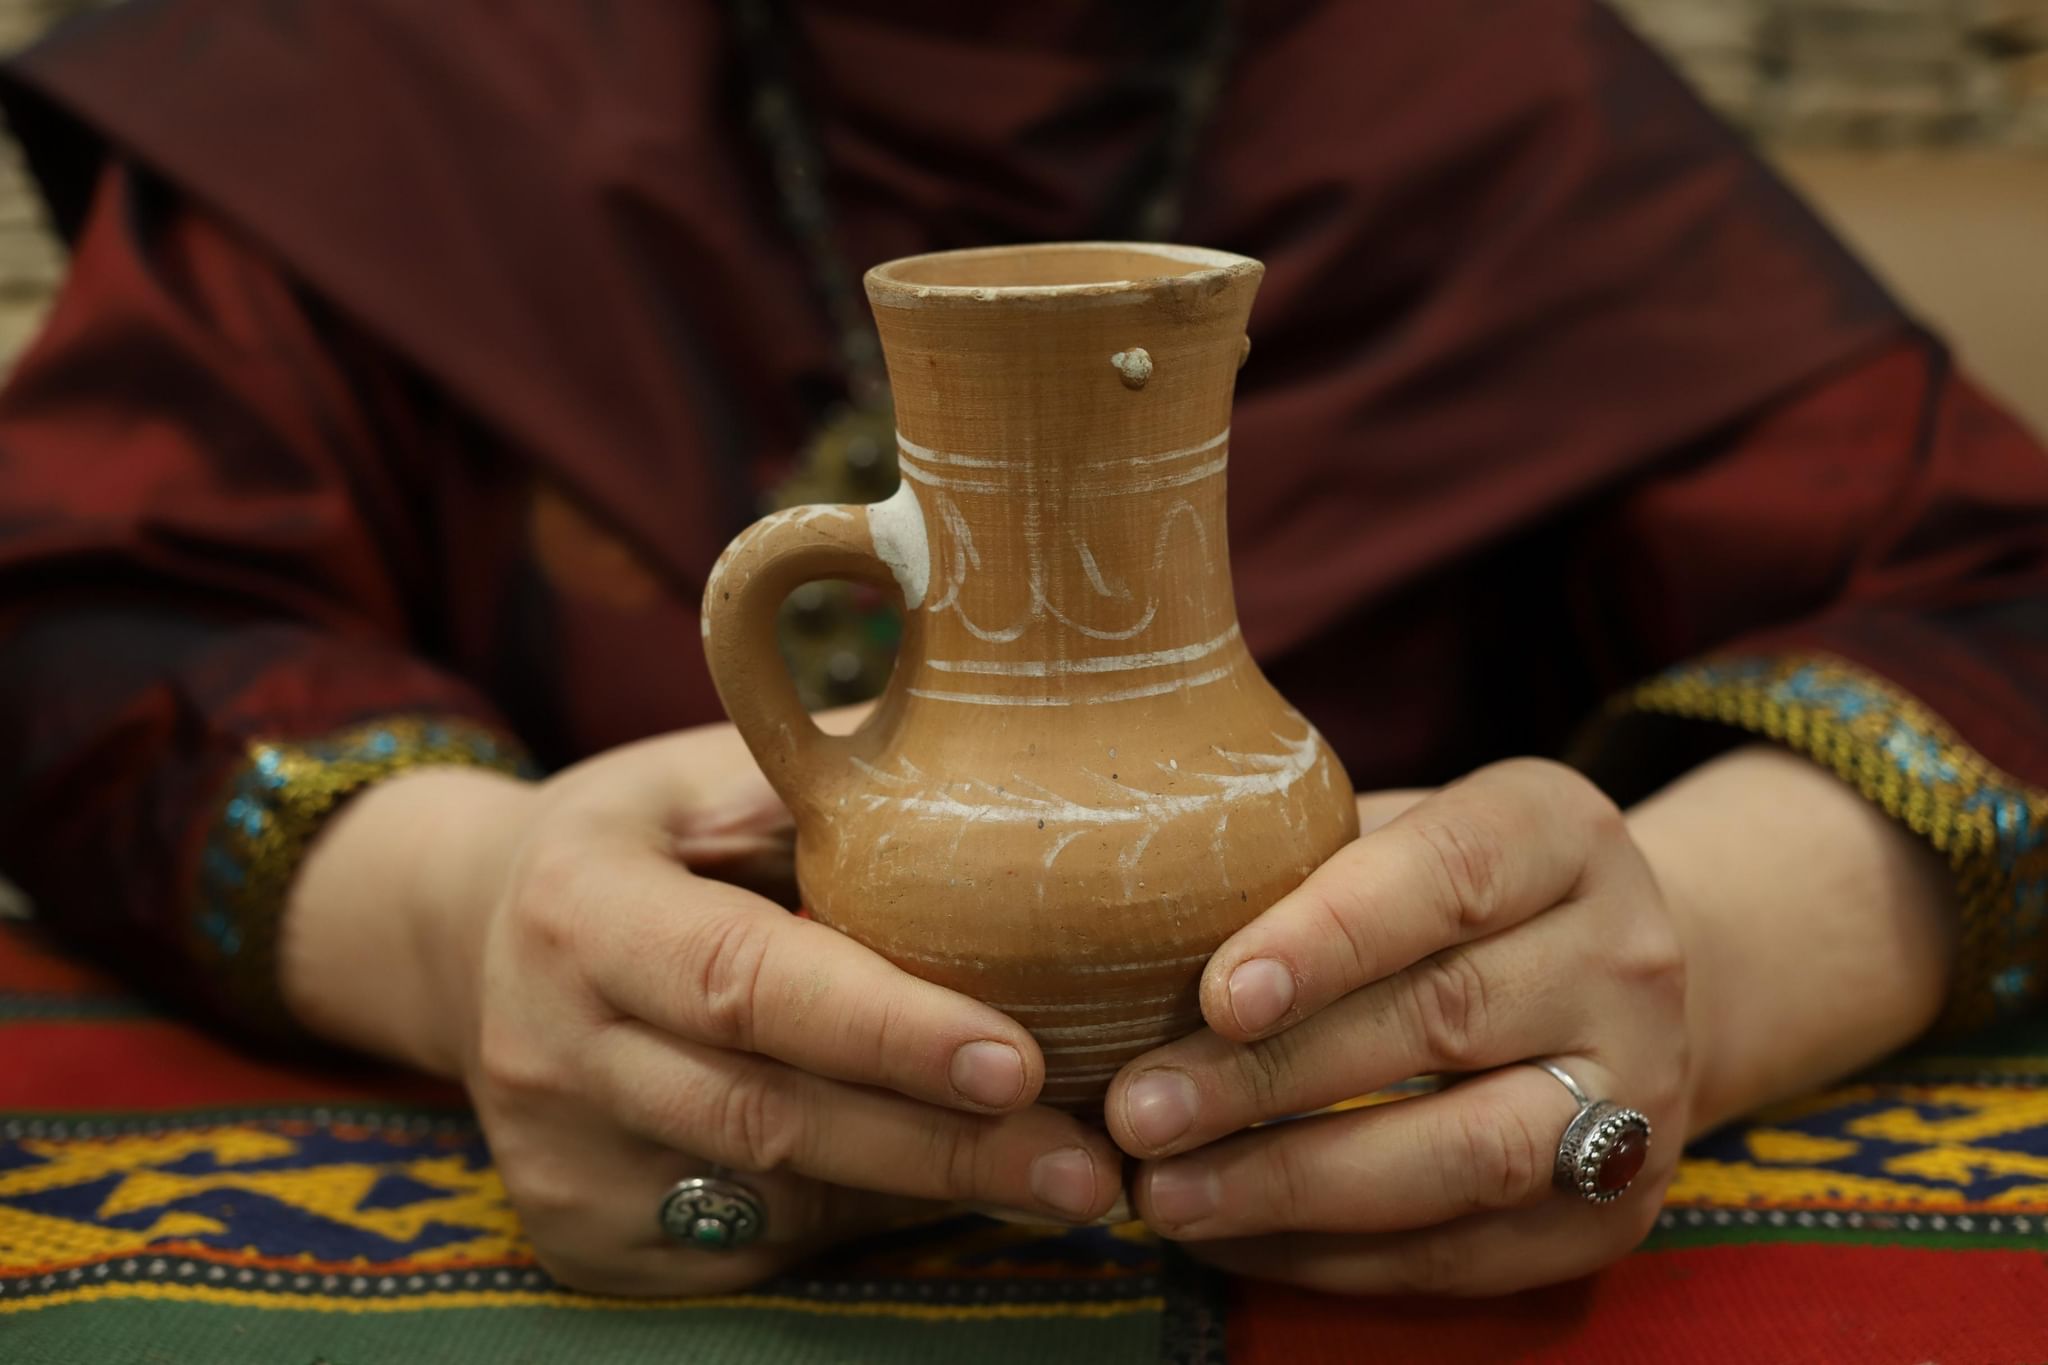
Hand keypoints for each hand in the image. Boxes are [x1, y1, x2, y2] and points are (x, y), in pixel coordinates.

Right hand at [284, 721, 1124, 1295]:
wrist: (468, 936)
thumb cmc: (639, 837)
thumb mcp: (706, 774)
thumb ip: (826, 775)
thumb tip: (1003, 743)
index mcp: (581, 906)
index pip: (742, 979)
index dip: (882, 1028)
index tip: (1018, 1060)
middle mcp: (549, 1044)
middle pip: (767, 1114)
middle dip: (942, 1146)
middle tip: (1088, 1163)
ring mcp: (558, 1155)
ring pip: (768, 1199)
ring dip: (926, 1195)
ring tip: (1063, 1179)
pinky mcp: (580, 1232)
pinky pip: (748, 1244)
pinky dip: (862, 1221)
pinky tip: (951, 1192)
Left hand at [1102, 745, 1957, 1295]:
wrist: (1610, 982)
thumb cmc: (1438, 894)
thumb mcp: (1390, 833)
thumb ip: (1293, 861)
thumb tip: (1120, 927)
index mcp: (1562, 835)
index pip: (1447, 875)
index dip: (1330, 936)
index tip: (1218, 994)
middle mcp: (1627, 957)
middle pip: (1444, 1021)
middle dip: (1272, 1077)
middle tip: (1136, 1109)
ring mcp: (1638, 1093)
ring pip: (1468, 1154)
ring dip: (1297, 1184)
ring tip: (1164, 1193)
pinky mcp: (1612, 1210)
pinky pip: (1464, 1251)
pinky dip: (1330, 1253)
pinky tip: (1225, 1234)